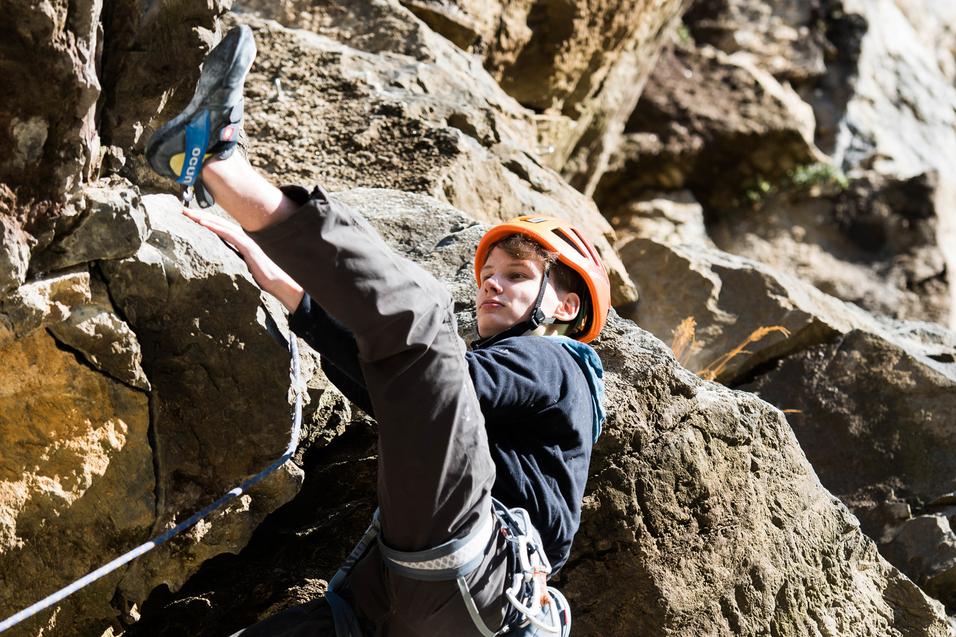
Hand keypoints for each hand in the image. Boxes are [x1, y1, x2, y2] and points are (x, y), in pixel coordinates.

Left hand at [182, 208, 304, 311]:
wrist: (279, 283)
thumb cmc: (264, 277)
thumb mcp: (246, 266)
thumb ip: (236, 259)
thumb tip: (223, 261)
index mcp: (241, 242)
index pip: (221, 228)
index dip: (206, 221)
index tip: (190, 217)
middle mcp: (243, 238)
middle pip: (219, 223)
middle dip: (201, 215)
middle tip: (183, 210)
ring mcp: (246, 241)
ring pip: (222, 225)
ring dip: (205, 218)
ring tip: (190, 214)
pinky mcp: (248, 247)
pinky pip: (229, 235)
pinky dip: (216, 227)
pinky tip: (204, 223)